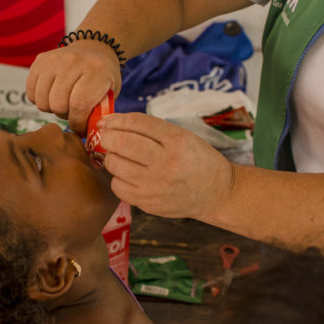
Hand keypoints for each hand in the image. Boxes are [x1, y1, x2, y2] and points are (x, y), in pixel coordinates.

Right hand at [27, 40, 121, 134]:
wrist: (94, 49)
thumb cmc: (103, 77)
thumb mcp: (110, 93)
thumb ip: (99, 113)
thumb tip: (85, 134)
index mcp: (96, 71)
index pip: (79, 104)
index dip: (77, 122)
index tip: (80, 126)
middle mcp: (73, 62)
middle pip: (58, 104)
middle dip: (65, 115)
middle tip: (73, 111)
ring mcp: (54, 59)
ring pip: (42, 101)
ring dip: (52, 108)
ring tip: (63, 102)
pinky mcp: (39, 61)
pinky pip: (31, 93)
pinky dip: (40, 100)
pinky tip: (52, 94)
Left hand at [98, 113, 234, 219]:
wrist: (216, 193)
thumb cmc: (197, 160)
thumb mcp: (182, 136)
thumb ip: (150, 128)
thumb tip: (110, 123)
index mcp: (177, 141)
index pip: (137, 123)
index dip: (116, 119)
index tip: (107, 121)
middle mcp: (166, 163)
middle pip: (121, 143)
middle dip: (107, 137)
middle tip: (107, 137)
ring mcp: (155, 186)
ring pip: (115, 164)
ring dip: (111, 157)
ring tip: (120, 157)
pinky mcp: (148, 203)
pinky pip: (117, 187)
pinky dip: (117, 178)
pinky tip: (127, 175)